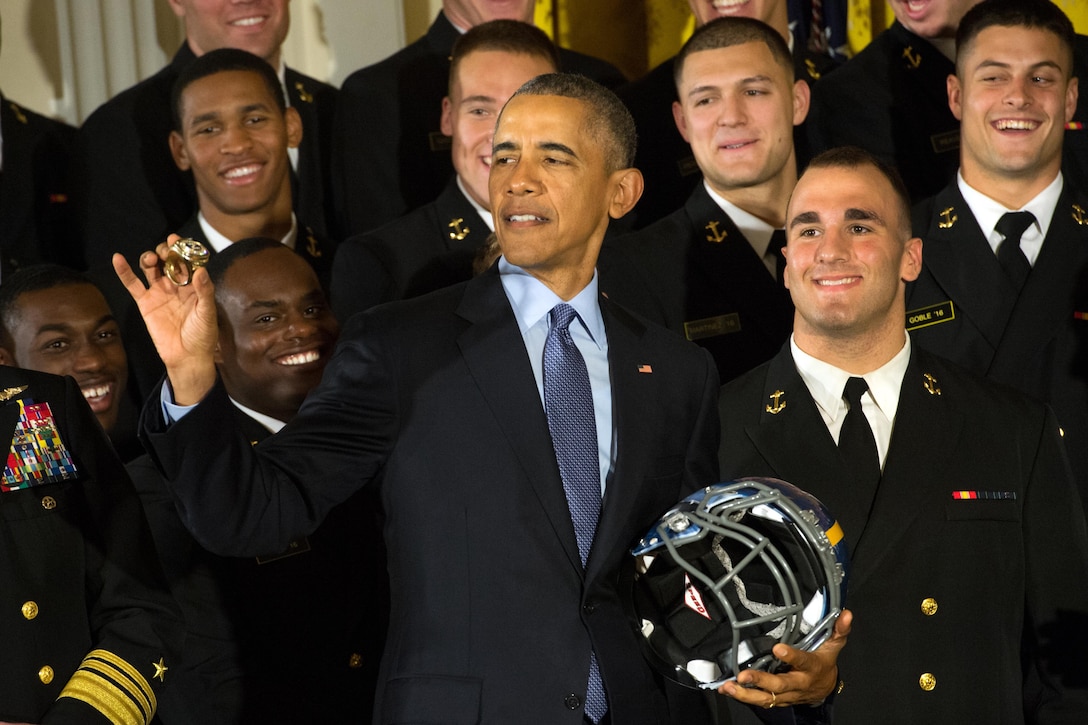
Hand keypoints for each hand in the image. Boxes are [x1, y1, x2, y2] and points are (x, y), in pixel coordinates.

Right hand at [113, 236, 218, 404]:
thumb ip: (204, 291)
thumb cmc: (202, 335)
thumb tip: (201, 271)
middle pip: (168, 261)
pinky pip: (133, 284)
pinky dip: (124, 271)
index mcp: (194, 285)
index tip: (177, 240)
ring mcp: (160, 292)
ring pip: (152, 268)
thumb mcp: (208, 313)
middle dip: (166, 252)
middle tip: (166, 251)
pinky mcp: (145, 302)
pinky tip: (118, 258)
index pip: (188, 262)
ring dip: (150, 258)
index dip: (182, 249)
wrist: (186, 357)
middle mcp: (176, 285)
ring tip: (152, 259)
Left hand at [718, 608, 851, 708]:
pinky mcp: (778, 699)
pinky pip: (760, 700)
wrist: (824, 688)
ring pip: (767, 697)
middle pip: (780, 684)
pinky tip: (728, 690)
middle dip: (761, 681)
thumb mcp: (834, 645)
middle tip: (744, 675)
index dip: (791, 657)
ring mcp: (787, 694)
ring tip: (729, 687)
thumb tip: (846, 613)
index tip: (778, 649)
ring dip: (746, 693)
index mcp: (811, 667)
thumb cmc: (824, 662)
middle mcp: (798, 683)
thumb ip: (838, 629)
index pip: (803, 661)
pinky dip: (744, 696)